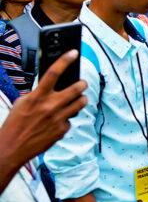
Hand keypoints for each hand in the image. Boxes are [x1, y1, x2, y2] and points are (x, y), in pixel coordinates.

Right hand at [0, 51, 87, 169]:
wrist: (12, 147)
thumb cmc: (14, 124)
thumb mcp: (21, 103)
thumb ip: (36, 94)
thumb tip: (49, 87)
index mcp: (37, 97)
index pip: (53, 73)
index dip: (65, 60)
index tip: (73, 53)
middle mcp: (50, 106)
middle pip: (76, 88)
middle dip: (82, 83)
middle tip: (81, 83)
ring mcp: (58, 118)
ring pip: (80, 103)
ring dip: (80, 99)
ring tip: (77, 99)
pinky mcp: (62, 130)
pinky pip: (71, 119)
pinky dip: (67, 118)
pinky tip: (58, 121)